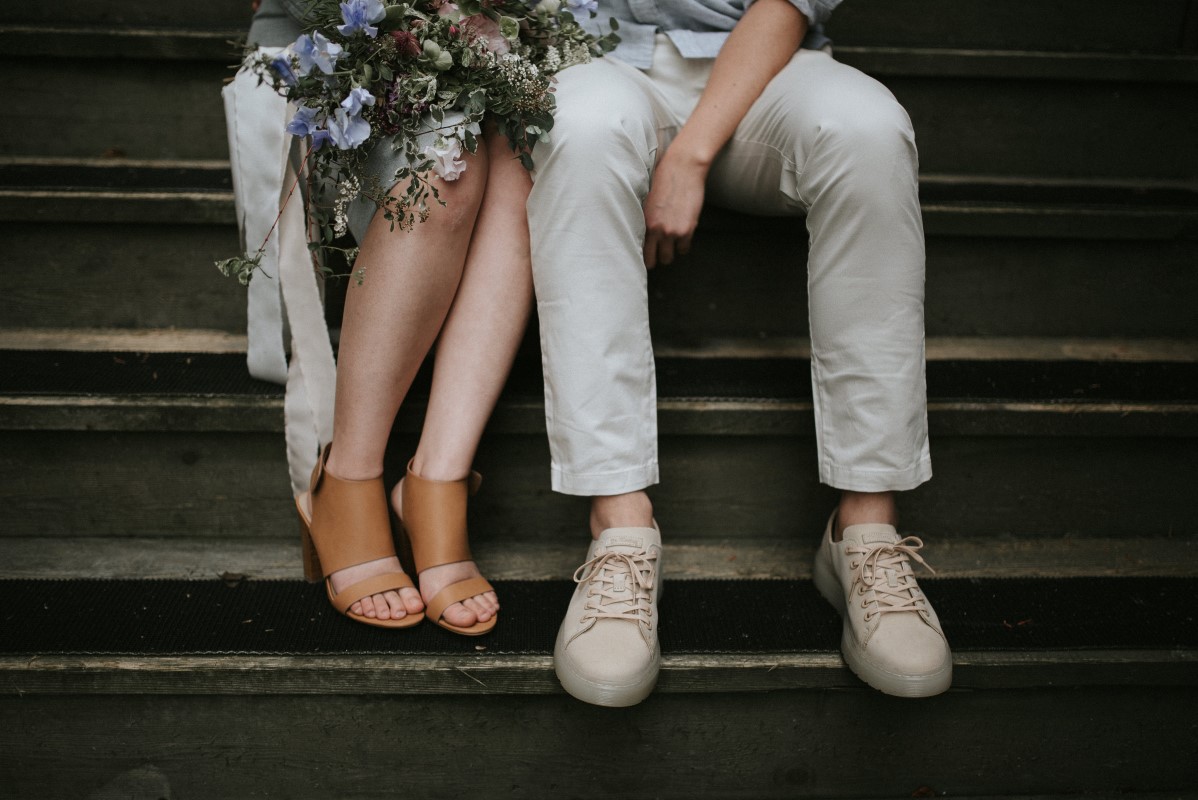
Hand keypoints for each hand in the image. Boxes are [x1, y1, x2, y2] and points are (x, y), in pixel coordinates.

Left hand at [642, 148, 708, 268]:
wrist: (684, 168)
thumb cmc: (664, 179)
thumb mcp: (647, 201)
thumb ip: (645, 219)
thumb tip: (643, 234)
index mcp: (643, 222)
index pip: (638, 251)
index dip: (642, 256)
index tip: (644, 256)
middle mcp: (655, 230)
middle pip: (652, 261)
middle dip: (655, 258)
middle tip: (658, 253)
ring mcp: (672, 231)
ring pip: (668, 258)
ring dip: (670, 253)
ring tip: (671, 245)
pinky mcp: (687, 229)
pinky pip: (684, 249)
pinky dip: (683, 246)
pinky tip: (682, 237)